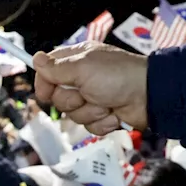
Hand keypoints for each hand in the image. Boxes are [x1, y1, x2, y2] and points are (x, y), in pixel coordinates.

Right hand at [33, 42, 148, 133]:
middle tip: (88, 93)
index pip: (48, 72)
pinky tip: (114, 113)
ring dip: (91, 112)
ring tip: (107, 103)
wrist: (150, 96)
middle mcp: (82, 79)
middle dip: (74, 100)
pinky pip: (90, 126)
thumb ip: (56, 68)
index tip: (46, 93)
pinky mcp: (103, 115)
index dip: (45, 84)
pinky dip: (102, 122)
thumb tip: (35, 58)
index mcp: (76, 61)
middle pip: (59, 98)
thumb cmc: (118, 76)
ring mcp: (93, 98)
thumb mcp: (82, 68)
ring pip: (74, 115)